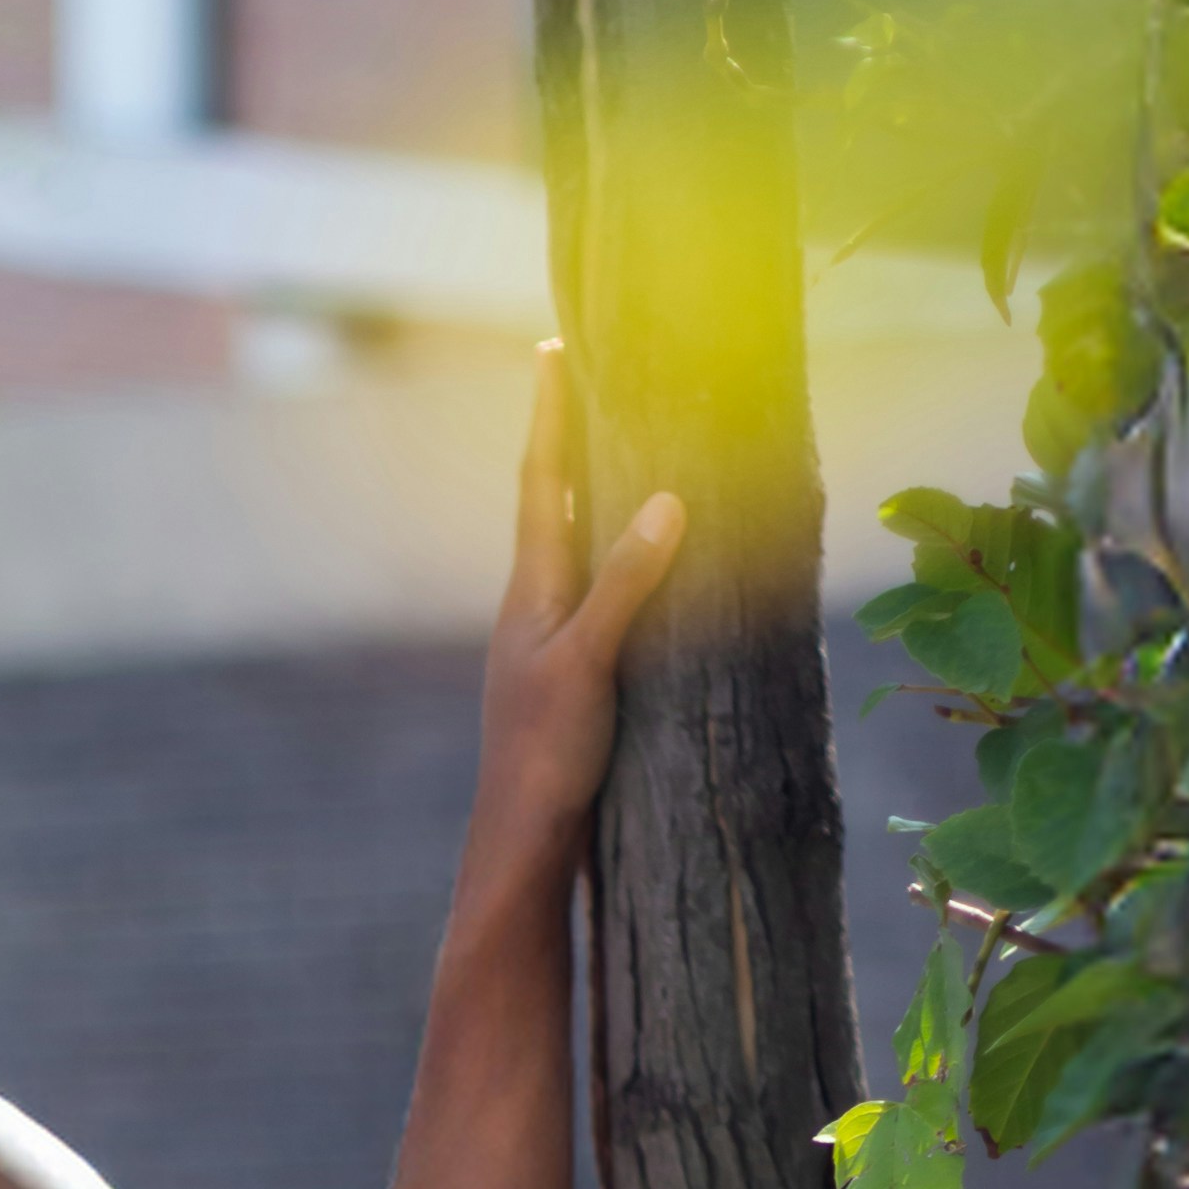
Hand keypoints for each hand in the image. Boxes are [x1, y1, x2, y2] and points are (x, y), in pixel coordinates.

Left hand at [469, 341, 694, 878]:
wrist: (521, 839)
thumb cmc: (547, 753)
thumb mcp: (588, 663)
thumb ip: (624, 584)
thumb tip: (667, 502)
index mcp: (531, 589)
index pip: (542, 481)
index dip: (551, 415)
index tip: (554, 349)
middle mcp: (533, 604)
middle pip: (551, 500)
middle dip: (567, 437)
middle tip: (580, 375)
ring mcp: (547, 638)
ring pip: (569, 544)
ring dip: (587, 492)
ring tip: (608, 448)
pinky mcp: (569, 673)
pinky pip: (591, 588)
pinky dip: (609, 554)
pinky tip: (632, 565)